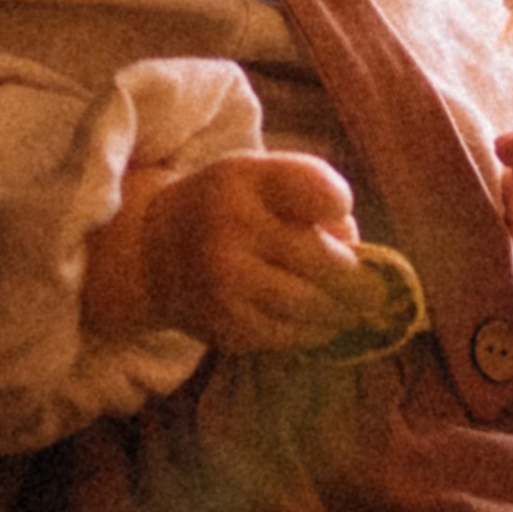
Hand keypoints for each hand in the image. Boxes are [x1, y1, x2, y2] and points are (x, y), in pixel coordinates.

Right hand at [84, 152, 393, 353]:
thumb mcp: (257, 177)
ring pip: (315, 304)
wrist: (152, 254)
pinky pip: (291, 335)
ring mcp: (225, 281)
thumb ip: (311, 192)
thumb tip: (356, 247)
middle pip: (329, 261)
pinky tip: (312, 321)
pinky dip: (312, 331)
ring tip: (345, 304)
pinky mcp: (226, 324)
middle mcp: (230, 228)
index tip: (335, 216)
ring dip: (340, 308)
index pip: (324, 195)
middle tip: (360, 278)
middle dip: (351, 271)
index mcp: (244, 180)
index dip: (340, 208)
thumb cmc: (227, 209)